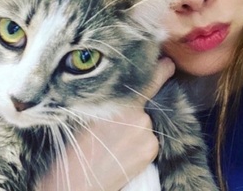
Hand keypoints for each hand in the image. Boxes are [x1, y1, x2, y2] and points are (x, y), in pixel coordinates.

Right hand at [37, 57, 174, 190]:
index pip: (152, 79)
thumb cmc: (75, 144)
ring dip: (138, 125)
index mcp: (122, 102)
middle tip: (119, 121)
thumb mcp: (89, 111)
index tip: (167, 63)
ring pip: (148, 121)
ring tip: (115, 138)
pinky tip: (123, 149)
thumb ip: (112, 97)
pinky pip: (150, 138)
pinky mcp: (151, 150)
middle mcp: (140, 116)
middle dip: (138, 106)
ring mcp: (148, 134)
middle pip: (147, 102)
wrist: (75, 182)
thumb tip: (125, 86)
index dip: (162, 68)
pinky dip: (141, 140)